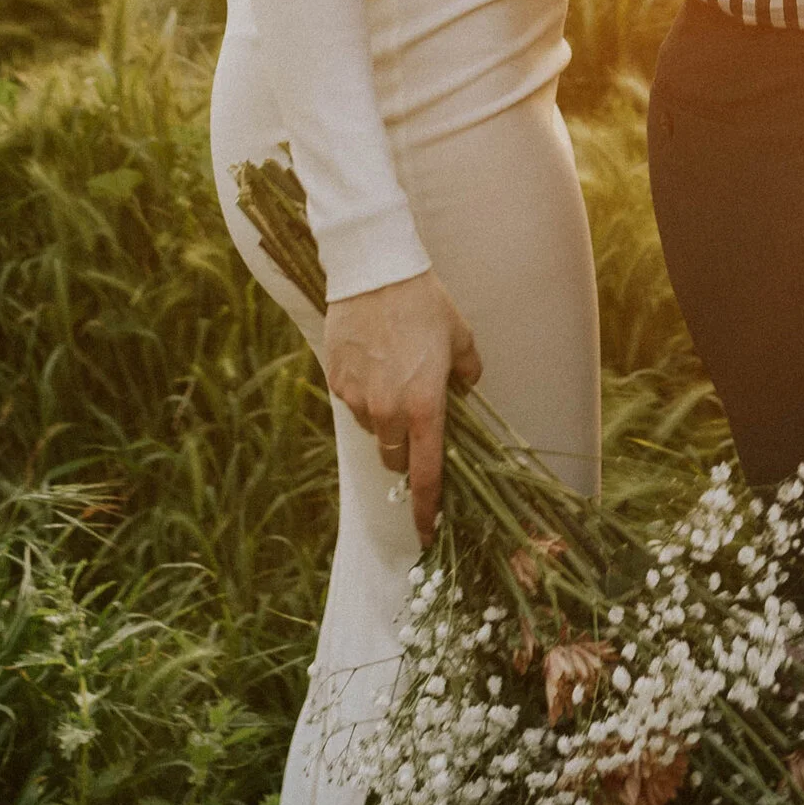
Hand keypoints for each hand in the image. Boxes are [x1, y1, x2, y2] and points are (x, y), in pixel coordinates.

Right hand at [324, 270, 482, 544]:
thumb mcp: (461, 336)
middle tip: (416, 415)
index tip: (427, 533)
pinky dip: (364, 393)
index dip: (426, 509)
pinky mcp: (335, 381)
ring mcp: (358, 398)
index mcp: (425, 407)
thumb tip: (466, 387)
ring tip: (393, 372)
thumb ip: (468, 372)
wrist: (374, 271)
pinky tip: (373, 360)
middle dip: (406, 447)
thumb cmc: (425, 303)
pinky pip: (352, 402)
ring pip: (373, 429)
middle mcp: (389, 411)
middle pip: (395, 457)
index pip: (426, 474)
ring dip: (384, 417)